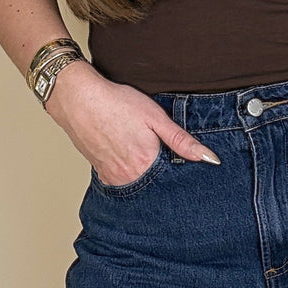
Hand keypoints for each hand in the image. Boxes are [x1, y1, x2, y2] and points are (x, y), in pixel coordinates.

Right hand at [43, 62, 220, 185]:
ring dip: (146, 180)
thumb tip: (209, 158)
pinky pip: (121, 182)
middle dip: (164, 183)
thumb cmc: (116, 103)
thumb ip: (182, 141)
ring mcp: (112, 177)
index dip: (181, 178)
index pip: (172, 183)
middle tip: (166, 166)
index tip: (188, 175)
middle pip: (154, 188)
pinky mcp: (101, 173)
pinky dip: (130, 176)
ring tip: (146, 159)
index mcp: (146, 164)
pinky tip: (131, 160)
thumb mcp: (155, 117)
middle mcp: (128, 177)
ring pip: (137, 186)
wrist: (78, 98)